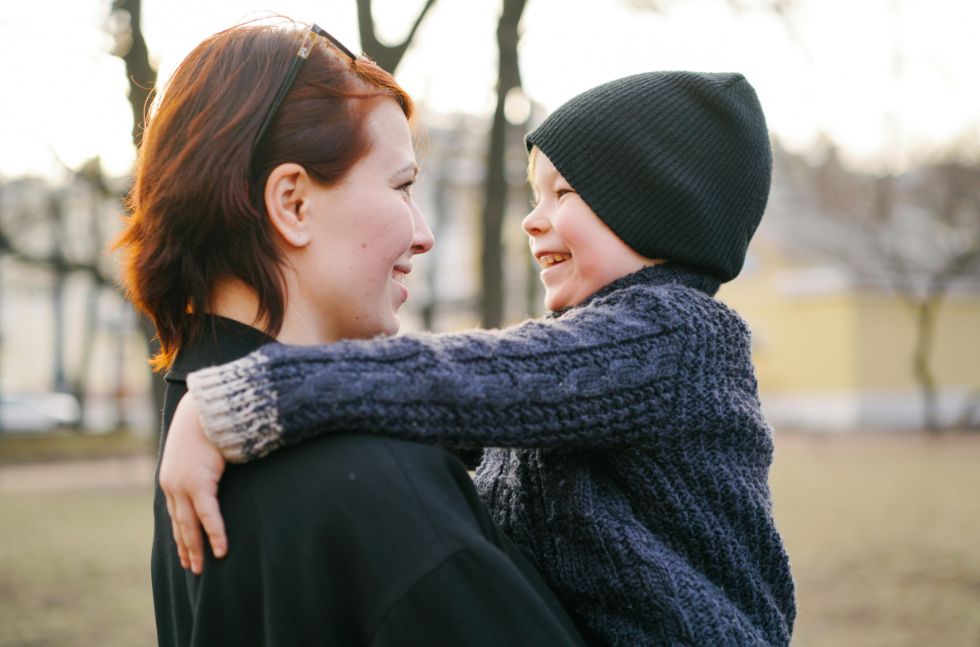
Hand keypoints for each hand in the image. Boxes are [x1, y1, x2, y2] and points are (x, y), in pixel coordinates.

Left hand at [159, 391, 226, 573]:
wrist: (204, 409)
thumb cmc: (205, 424)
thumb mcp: (197, 448)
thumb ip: (200, 464)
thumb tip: (210, 470)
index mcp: (170, 479)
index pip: (174, 514)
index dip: (180, 534)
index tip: (184, 551)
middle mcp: (172, 486)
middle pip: (179, 524)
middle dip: (186, 547)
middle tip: (193, 567)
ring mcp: (183, 486)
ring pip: (189, 525)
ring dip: (196, 548)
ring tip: (202, 567)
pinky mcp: (198, 484)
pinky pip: (208, 516)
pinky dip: (215, 534)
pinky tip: (222, 550)